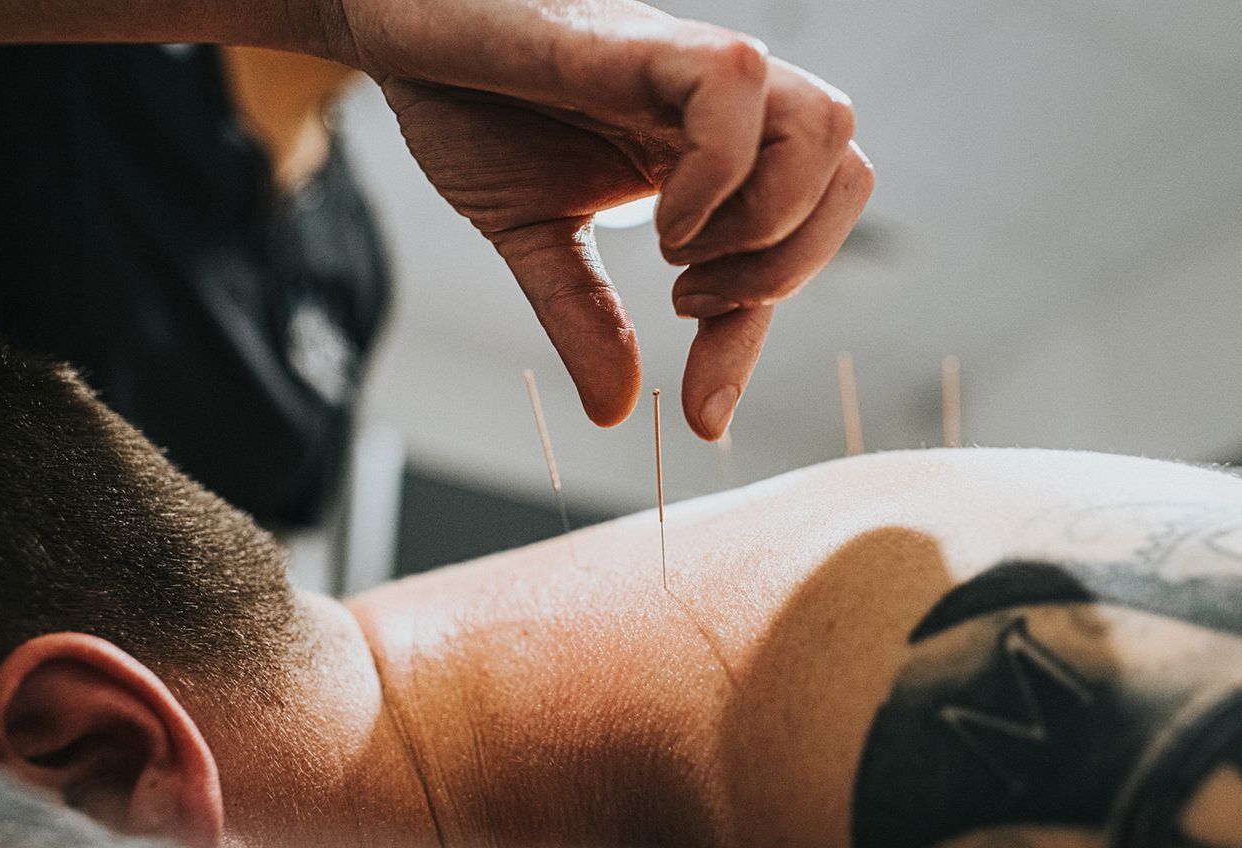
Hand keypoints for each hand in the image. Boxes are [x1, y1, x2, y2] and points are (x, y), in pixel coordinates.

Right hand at [332, 0, 872, 438]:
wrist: (391, 25)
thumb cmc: (465, 104)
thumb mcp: (534, 236)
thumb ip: (582, 316)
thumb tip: (612, 411)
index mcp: (705, 150)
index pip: (791, 239)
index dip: (754, 338)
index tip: (703, 414)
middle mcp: (718, 107)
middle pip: (851, 173)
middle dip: (790, 270)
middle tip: (691, 302)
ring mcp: (688, 67)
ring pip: (827, 127)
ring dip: (765, 222)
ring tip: (677, 254)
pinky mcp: (642, 38)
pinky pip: (734, 87)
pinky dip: (715, 172)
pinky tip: (657, 216)